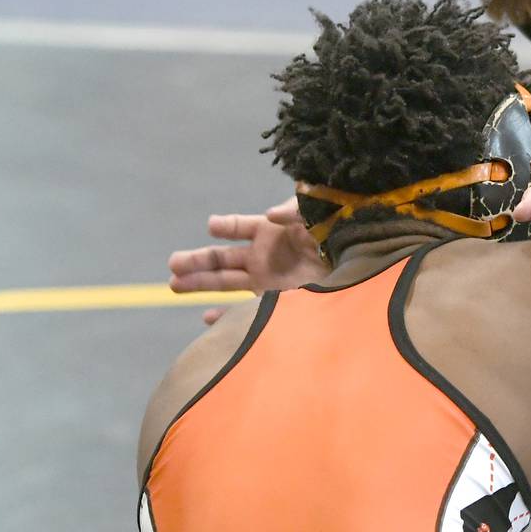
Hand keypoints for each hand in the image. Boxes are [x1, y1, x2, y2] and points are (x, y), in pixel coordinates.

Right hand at [167, 197, 326, 323]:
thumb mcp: (318, 217)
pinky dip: (227, 317)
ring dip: (200, 283)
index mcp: (271, 232)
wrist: (357, 270)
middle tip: (172, 264)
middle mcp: (263, 256)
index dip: (226, 225)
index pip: (240, 226)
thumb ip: (295, 211)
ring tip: (174, 285)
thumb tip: (270, 214)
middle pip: (222, 257)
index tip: (213, 226)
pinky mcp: (275, 303)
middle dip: (197, 260)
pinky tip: (208, 320)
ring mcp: (266, 280)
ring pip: (225, 281)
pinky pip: (245, 311)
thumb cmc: (337, 238)